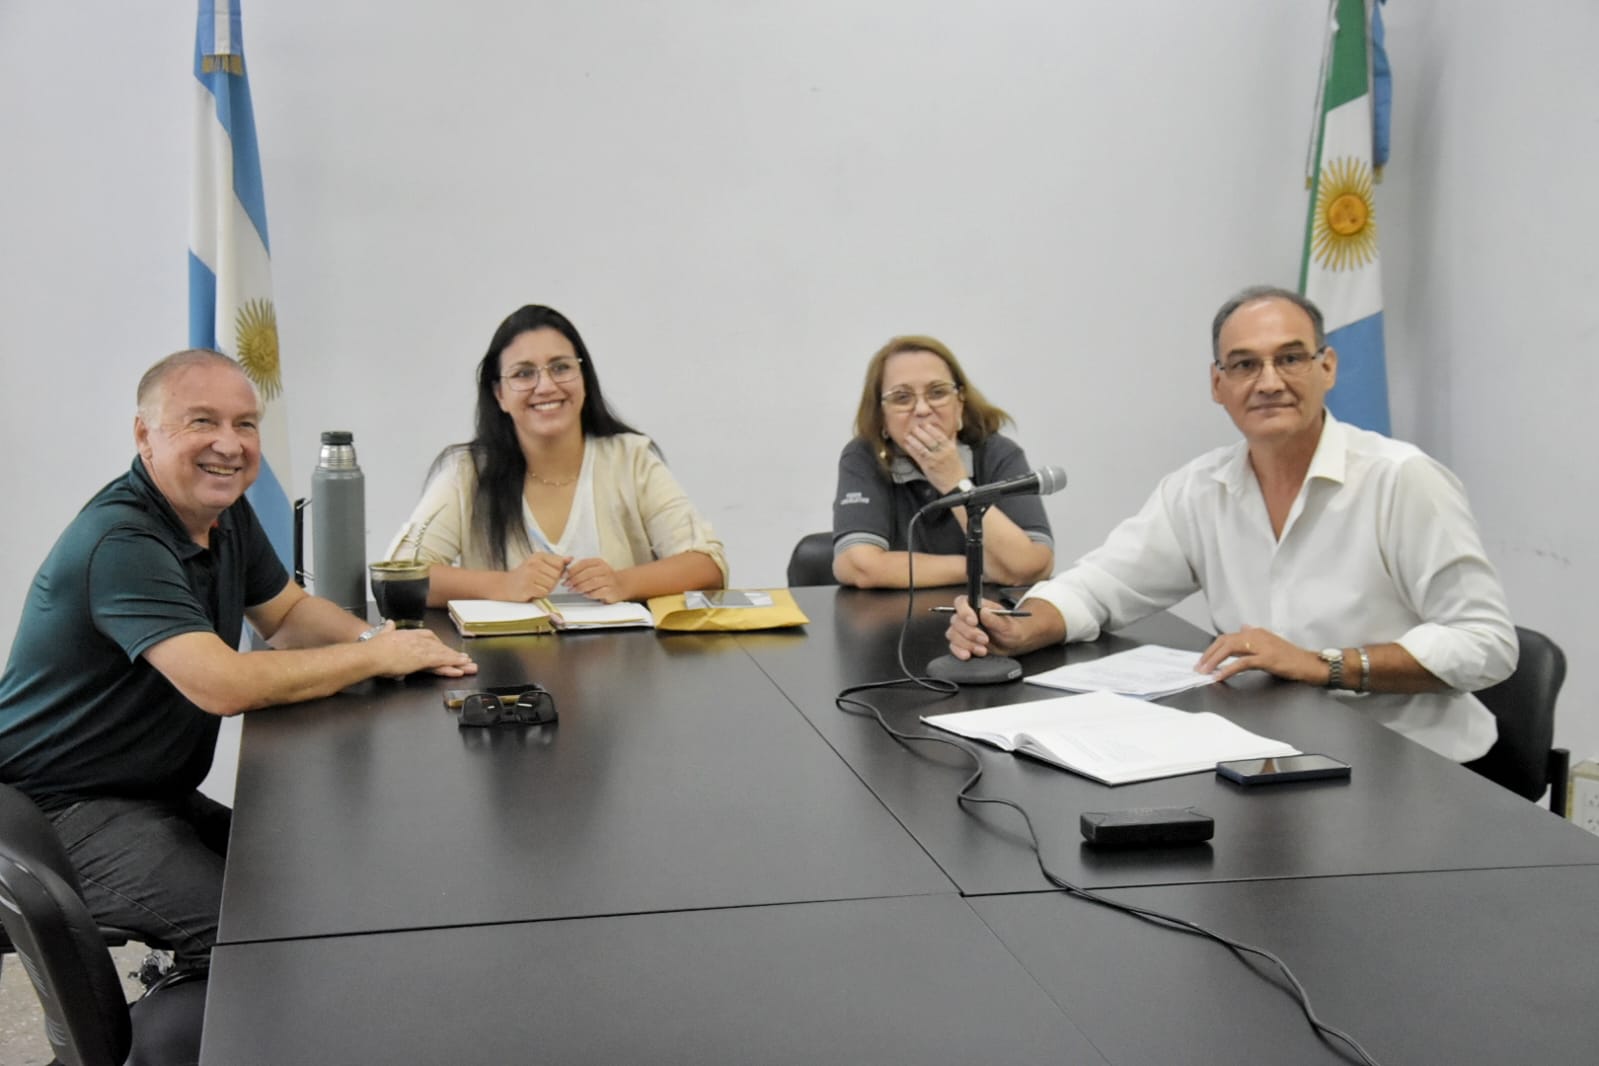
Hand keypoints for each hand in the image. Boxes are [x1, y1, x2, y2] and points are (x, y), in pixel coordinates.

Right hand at [367, 626, 477, 678]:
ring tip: (468, 664)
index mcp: (408, 634)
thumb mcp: (382, 635)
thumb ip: (387, 629)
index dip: (439, 644)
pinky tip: (459, 668)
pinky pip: (440, 661)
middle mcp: (417, 639)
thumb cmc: (372, 648)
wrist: (370, 654)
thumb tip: (389, 623)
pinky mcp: (421, 659)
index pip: (428, 637)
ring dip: (456, 659)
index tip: (446, 649)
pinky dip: (450, 664)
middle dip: (452, 653)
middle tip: (465, 659)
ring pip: (442, 654)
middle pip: (439, 646)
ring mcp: (420, 649)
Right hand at [502, 552, 570, 601]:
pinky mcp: (528, 587)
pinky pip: (544, 593)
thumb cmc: (525, 576)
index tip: (548, 574)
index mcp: (539, 556)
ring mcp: (530, 575)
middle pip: (556, 576)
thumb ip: (556, 562)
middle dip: (552, 582)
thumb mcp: (540, 564)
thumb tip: (571, 558)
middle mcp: (534, 563)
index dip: (557, 572)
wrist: (505, 585)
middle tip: (540, 582)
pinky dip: (540, 595)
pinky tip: (532, 591)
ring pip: (551, 585)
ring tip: (536, 586)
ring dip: (546, 589)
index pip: (560, 564)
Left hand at [565, 557, 628, 602]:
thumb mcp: (593, 570)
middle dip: (574, 579)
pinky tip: (585, 594)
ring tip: (573, 590)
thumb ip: (581, 570)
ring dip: (580, 587)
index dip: (572, 569)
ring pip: (593, 582)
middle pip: (587, 573)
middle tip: (566, 585)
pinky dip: (590, 594)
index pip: (584, 563)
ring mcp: (609, 580)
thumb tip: (564, 573)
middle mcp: (605, 569)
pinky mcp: (611, 591)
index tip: (563, 576)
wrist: (621, 585)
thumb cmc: (603, 578)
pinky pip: (598, 592)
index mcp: (599, 562)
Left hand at [902, 423, 967, 493]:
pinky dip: (912, 449)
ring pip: (922, 446)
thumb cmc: (957, 469)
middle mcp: (942, 452)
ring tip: (907, 435)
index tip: (925, 424)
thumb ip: (952, 441)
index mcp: (950, 447)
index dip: (931, 429)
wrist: (956, 485)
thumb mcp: (956, 453)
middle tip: (914, 427)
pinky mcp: (927, 467)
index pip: (939, 435)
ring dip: (913, 440)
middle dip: (920, 432)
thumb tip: (952, 430)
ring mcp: (934, 459)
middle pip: (929, 439)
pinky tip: (907, 445)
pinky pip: (918, 456)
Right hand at [945, 595, 1043, 659]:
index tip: (974, 622)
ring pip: (953, 634)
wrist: (1013, 645)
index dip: (963, 611)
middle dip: (970, 633)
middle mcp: (967, 617)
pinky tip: (969, 655)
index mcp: (977, 606)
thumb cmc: (1011, 630)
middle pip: (956, 621)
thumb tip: (984, 611)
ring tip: (983, 650)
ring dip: (966, 644)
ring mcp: (963, 631)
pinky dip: (959, 651)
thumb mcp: (1008, 625)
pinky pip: (953, 646)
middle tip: (984, 640)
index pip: (961, 602)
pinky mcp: (962, 643)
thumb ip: (995, 619)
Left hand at [1196, 625, 1320, 683]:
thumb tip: (1242, 629)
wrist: (1310, 664)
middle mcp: (1256, 635)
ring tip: (1204, 671)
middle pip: (1225, 641)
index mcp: (1255, 633)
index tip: (1203, 659)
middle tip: (1198, 667)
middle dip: (1208, 654)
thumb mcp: (1270, 643)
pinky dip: (1228, 669)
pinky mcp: (1267, 658)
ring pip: (1230, 648)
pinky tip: (1219, 675)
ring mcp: (1262, 646)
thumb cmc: (1291, 657)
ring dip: (1214, 660)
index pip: (1227, 637)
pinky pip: (1242, 662)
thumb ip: (1254, 637)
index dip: (1212, 648)